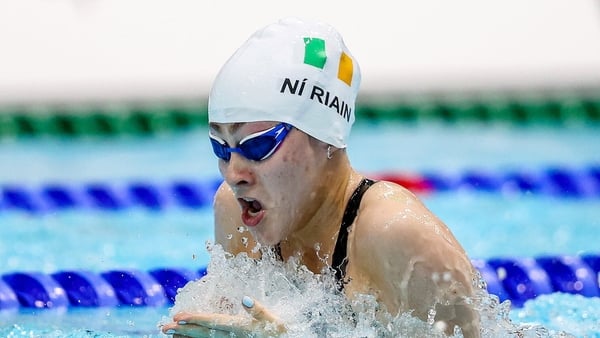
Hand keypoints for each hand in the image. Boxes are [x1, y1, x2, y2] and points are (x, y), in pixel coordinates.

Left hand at [161, 296, 285, 336]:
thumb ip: (260, 311)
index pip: (214, 323)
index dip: (196, 320)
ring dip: (186, 337)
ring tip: (170, 333)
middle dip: (184, 331)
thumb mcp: (275, 321)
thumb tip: (245, 298)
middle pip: (204, 334)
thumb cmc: (280, 334)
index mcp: (241, 328)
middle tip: (165, 328)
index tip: (179, 317)